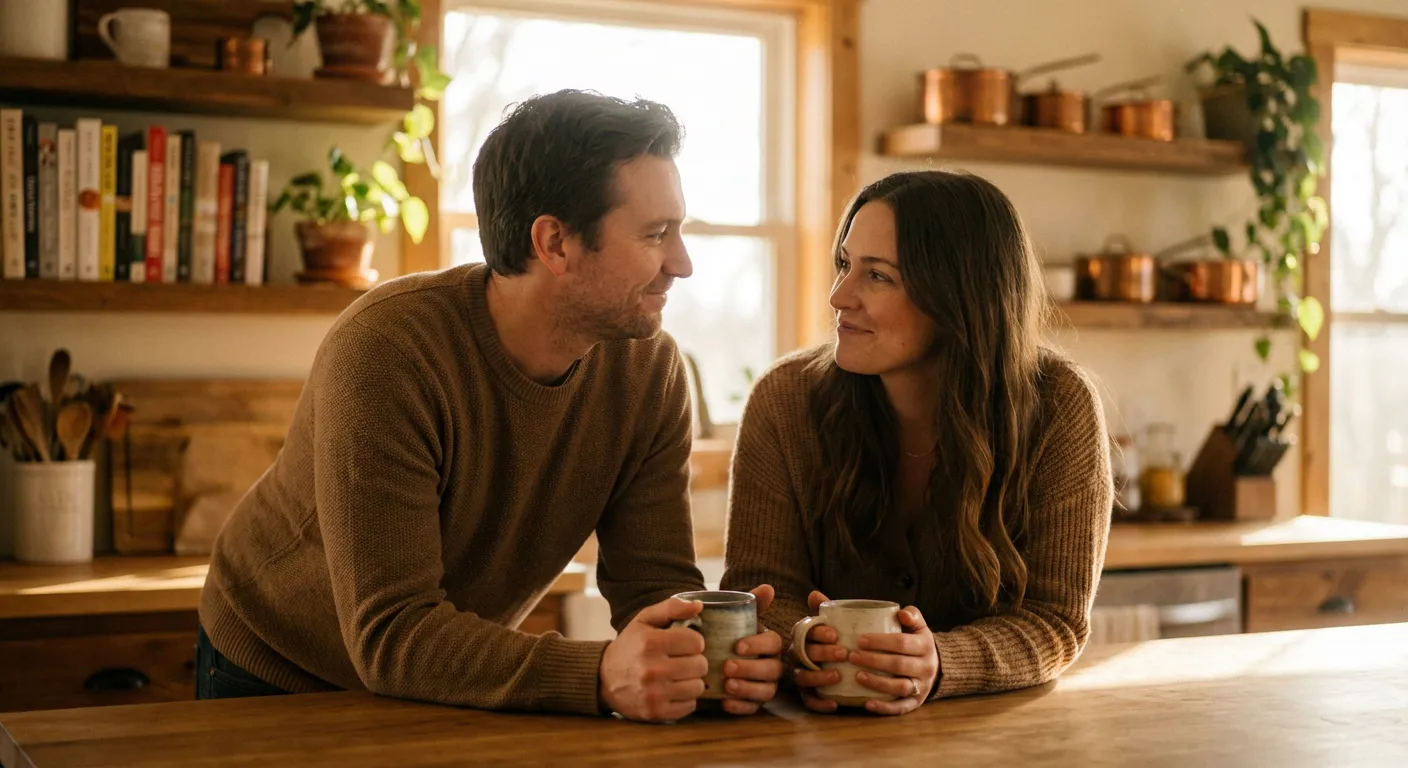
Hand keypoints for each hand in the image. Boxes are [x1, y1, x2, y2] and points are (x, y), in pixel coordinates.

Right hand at [599, 595, 707, 722]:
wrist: (604, 679)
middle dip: (694, 661)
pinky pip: (690, 706)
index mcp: (651, 643)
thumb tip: (699, 606)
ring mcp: (654, 694)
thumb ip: (672, 607)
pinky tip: (673, 690)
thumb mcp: (644, 620)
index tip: (684, 644)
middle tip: (681, 660)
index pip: (696, 642)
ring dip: (692, 680)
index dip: (693, 642)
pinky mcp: (656, 712)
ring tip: (678, 676)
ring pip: (698, 687)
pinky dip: (686, 698)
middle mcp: (652, 669)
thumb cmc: (630, 646)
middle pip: (700, 665)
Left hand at [720, 585, 784, 715]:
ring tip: (726, 685)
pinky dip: (740, 706)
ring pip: (766, 691)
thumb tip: (768, 588)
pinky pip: (753, 708)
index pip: (773, 642)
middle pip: (772, 669)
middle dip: (751, 669)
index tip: (737, 645)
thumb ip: (751, 602)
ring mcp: (764, 685)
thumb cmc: (724, 633)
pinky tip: (725, 702)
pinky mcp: (753, 702)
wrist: (707, 655)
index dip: (758, 644)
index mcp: (769, 642)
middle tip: (727, 667)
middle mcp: (772, 664)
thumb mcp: (734, 616)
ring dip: (747, 689)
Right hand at [791, 590, 847, 713]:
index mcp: (800, 637)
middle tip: (843, 652)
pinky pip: (808, 702)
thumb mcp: (827, 625)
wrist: (830, 665)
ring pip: (802, 678)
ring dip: (819, 677)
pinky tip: (835, 704)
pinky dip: (819, 704)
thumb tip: (814, 593)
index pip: (804, 632)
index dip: (818, 632)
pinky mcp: (805, 695)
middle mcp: (795, 656)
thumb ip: (822, 610)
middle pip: (803, 655)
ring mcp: (799, 676)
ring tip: (838, 675)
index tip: (835, 633)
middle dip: (822, 653)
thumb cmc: (828, 641)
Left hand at [849, 605, 939, 715]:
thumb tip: (901, 613)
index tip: (859, 640)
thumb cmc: (918, 642)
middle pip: (899, 665)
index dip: (880, 642)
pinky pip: (901, 707)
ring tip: (857, 676)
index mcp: (925, 646)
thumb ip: (912, 616)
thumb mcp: (919, 626)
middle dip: (874, 661)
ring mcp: (922, 686)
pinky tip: (867, 704)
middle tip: (852, 657)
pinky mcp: (916, 702)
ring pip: (900, 687)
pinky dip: (885, 708)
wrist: (936, 666)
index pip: (902, 643)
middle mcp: (926, 667)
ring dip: (877, 683)